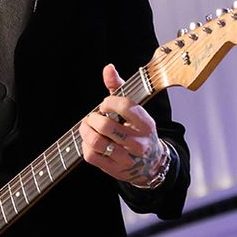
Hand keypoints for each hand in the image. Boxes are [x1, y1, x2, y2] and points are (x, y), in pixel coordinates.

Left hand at [79, 64, 166, 185]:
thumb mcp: (135, 109)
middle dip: (92, 118)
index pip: (125, 106)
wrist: (151, 163)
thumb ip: (119, 87)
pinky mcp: (114, 169)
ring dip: (85, 131)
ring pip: (96, 141)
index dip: (108, 102)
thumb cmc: (138, 130)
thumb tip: (108, 68)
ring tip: (87, 127)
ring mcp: (126, 157)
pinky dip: (85, 145)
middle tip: (92, 117)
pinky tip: (89, 141)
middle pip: (105, 126)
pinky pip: (91, 155)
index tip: (105, 104)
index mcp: (145, 124)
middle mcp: (138, 142)